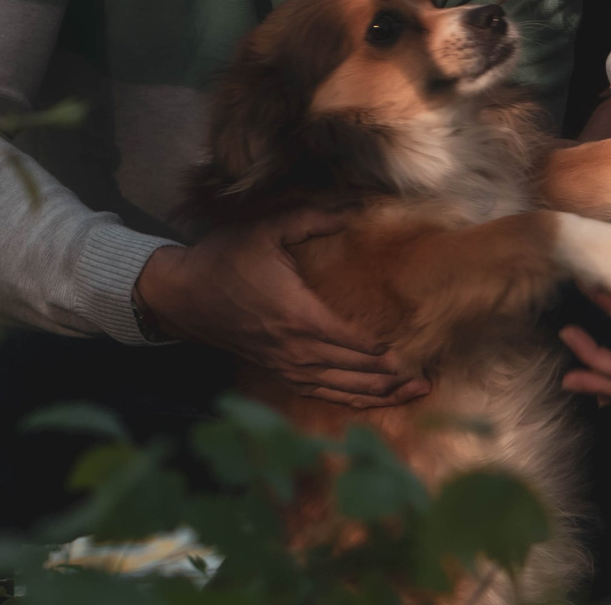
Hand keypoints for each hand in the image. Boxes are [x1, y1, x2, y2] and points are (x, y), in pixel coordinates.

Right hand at [135, 212, 429, 408]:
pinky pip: (316, 392)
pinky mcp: (274, 370)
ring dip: (376, 394)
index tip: (413, 352)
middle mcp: (293, 347)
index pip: (349, 340)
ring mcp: (282, 363)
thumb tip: (354, 211)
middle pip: (351, 370)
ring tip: (412, 393)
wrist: (182, 293)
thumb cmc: (225, 258)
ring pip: (337, 388)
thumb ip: (313, 219)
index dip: (382, 350)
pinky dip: (346, 399)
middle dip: (392, 377)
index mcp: (296, 314)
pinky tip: (370, 401)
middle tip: (428, 378)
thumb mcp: (267, 229)